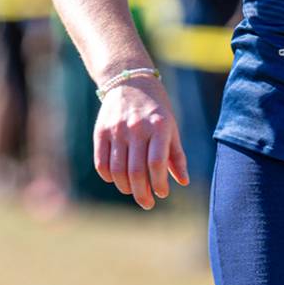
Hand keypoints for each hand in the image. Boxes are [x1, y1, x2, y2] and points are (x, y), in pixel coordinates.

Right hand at [94, 80, 188, 208]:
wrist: (130, 82)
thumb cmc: (156, 110)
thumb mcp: (171, 128)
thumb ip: (176, 156)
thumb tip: (183, 182)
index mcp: (158, 127)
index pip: (156, 163)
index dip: (159, 183)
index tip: (161, 194)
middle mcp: (136, 128)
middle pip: (136, 171)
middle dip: (142, 193)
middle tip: (147, 203)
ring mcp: (116, 129)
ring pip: (117, 170)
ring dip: (125, 187)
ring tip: (133, 191)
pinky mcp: (100, 131)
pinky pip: (101, 162)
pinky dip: (108, 177)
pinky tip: (117, 180)